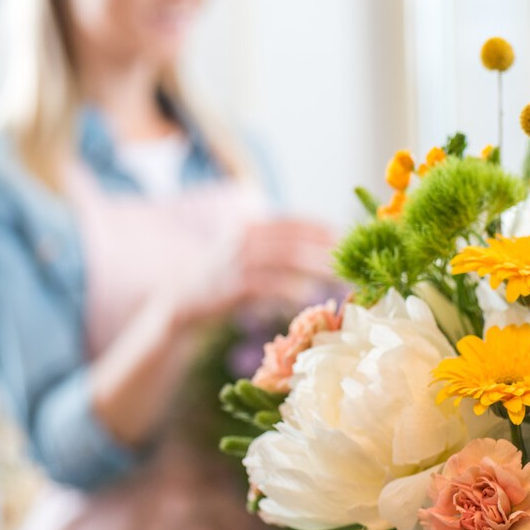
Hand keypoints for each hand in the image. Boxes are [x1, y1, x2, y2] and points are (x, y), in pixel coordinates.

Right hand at [164, 218, 333, 330]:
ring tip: (337, 276)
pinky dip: (288, 289)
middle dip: (323, 249)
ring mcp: (233, 262)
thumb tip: (318, 254)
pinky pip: (265, 285)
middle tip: (350, 260)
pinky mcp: (228, 288)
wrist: (179, 306)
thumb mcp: (245, 259)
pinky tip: (306, 295)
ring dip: (314, 267)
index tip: (344, 236)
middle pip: (292, 240)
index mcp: (247, 228)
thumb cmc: (221, 285)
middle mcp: (241, 239)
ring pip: (283, 259)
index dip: (319, 228)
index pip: (290, 222)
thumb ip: (273, 252)